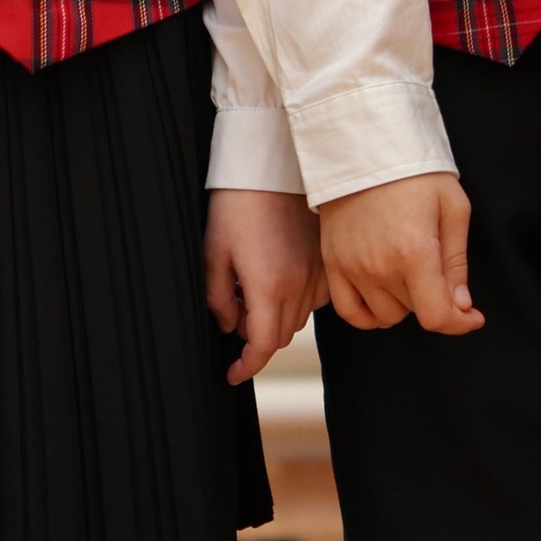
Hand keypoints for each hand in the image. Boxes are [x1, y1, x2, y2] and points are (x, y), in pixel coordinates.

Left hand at [205, 188, 324, 380]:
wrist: (270, 167)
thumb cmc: (236, 207)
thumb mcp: (213, 254)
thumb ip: (219, 299)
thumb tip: (229, 327)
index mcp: (268, 286)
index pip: (261, 346)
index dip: (245, 367)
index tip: (231, 373)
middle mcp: (299, 284)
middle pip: (280, 337)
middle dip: (255, 340)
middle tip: (234, 314)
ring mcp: (317, 273)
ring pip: (298, 320)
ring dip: (275, 320)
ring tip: (253, 292)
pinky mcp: (326, 261)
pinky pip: (315, 299)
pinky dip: (296, 302)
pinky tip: (279, 281)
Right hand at [318, 174, 483, 336]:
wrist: (365, 147)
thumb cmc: (414, 173)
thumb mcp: (453, 209)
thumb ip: (457, 262)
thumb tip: (461, 304)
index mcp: (414, 253)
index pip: (437, 316)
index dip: (460, 323)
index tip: (472, 316)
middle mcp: (379, 267)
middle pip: (414, 313)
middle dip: (433, 299)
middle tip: (438, 270)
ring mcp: (352, 268)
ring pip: (385, 316)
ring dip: (403, 304)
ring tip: (409, 274)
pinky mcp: (333, 264)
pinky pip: (350, 312)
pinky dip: (369, 315)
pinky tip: (384, 298)